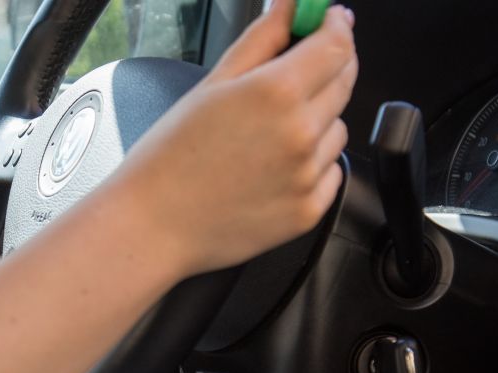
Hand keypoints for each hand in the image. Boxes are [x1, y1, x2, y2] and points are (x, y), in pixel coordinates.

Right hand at [118, 0, 356, 275]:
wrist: (152, 225)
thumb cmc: (169, 157)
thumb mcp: (212, 85)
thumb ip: (262, 39)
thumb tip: (291, 7)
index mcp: (276, 93)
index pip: (337, 44)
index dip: (338, 25)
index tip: (332, 20)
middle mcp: (301, 133)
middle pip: (345, 81)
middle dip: (329, 66)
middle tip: (295, 71)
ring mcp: (308, 175)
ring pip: (336, 129)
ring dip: (316, 121)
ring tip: (265, 136)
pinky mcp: (309, 210)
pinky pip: (330, 172)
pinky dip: (310, 164)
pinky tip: (269, 168)